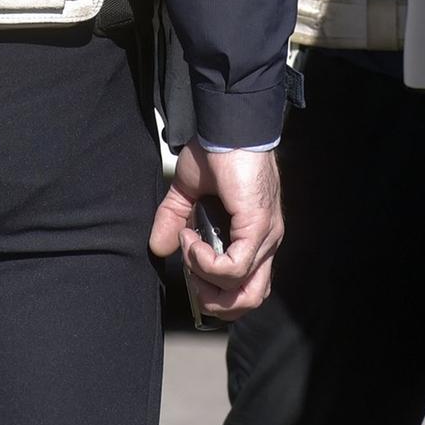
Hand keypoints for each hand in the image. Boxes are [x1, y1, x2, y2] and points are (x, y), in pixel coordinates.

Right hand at [148, 144, 282, 318]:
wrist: (228, 124)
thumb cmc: (216, 151)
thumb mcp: (188, 192)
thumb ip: (174, 220)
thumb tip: (159, 247)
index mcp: (254, 237)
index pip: (245, 288)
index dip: (213, 289)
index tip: (189, 264)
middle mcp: (265, 242)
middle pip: (249, 300)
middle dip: (211, 300)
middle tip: (190, 273)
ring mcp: (265, 237)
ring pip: (243, 292)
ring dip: (206, 281)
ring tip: (190, 251)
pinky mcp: (258, 227)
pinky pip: (233, 268)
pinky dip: (205, 261)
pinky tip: (191, 238)